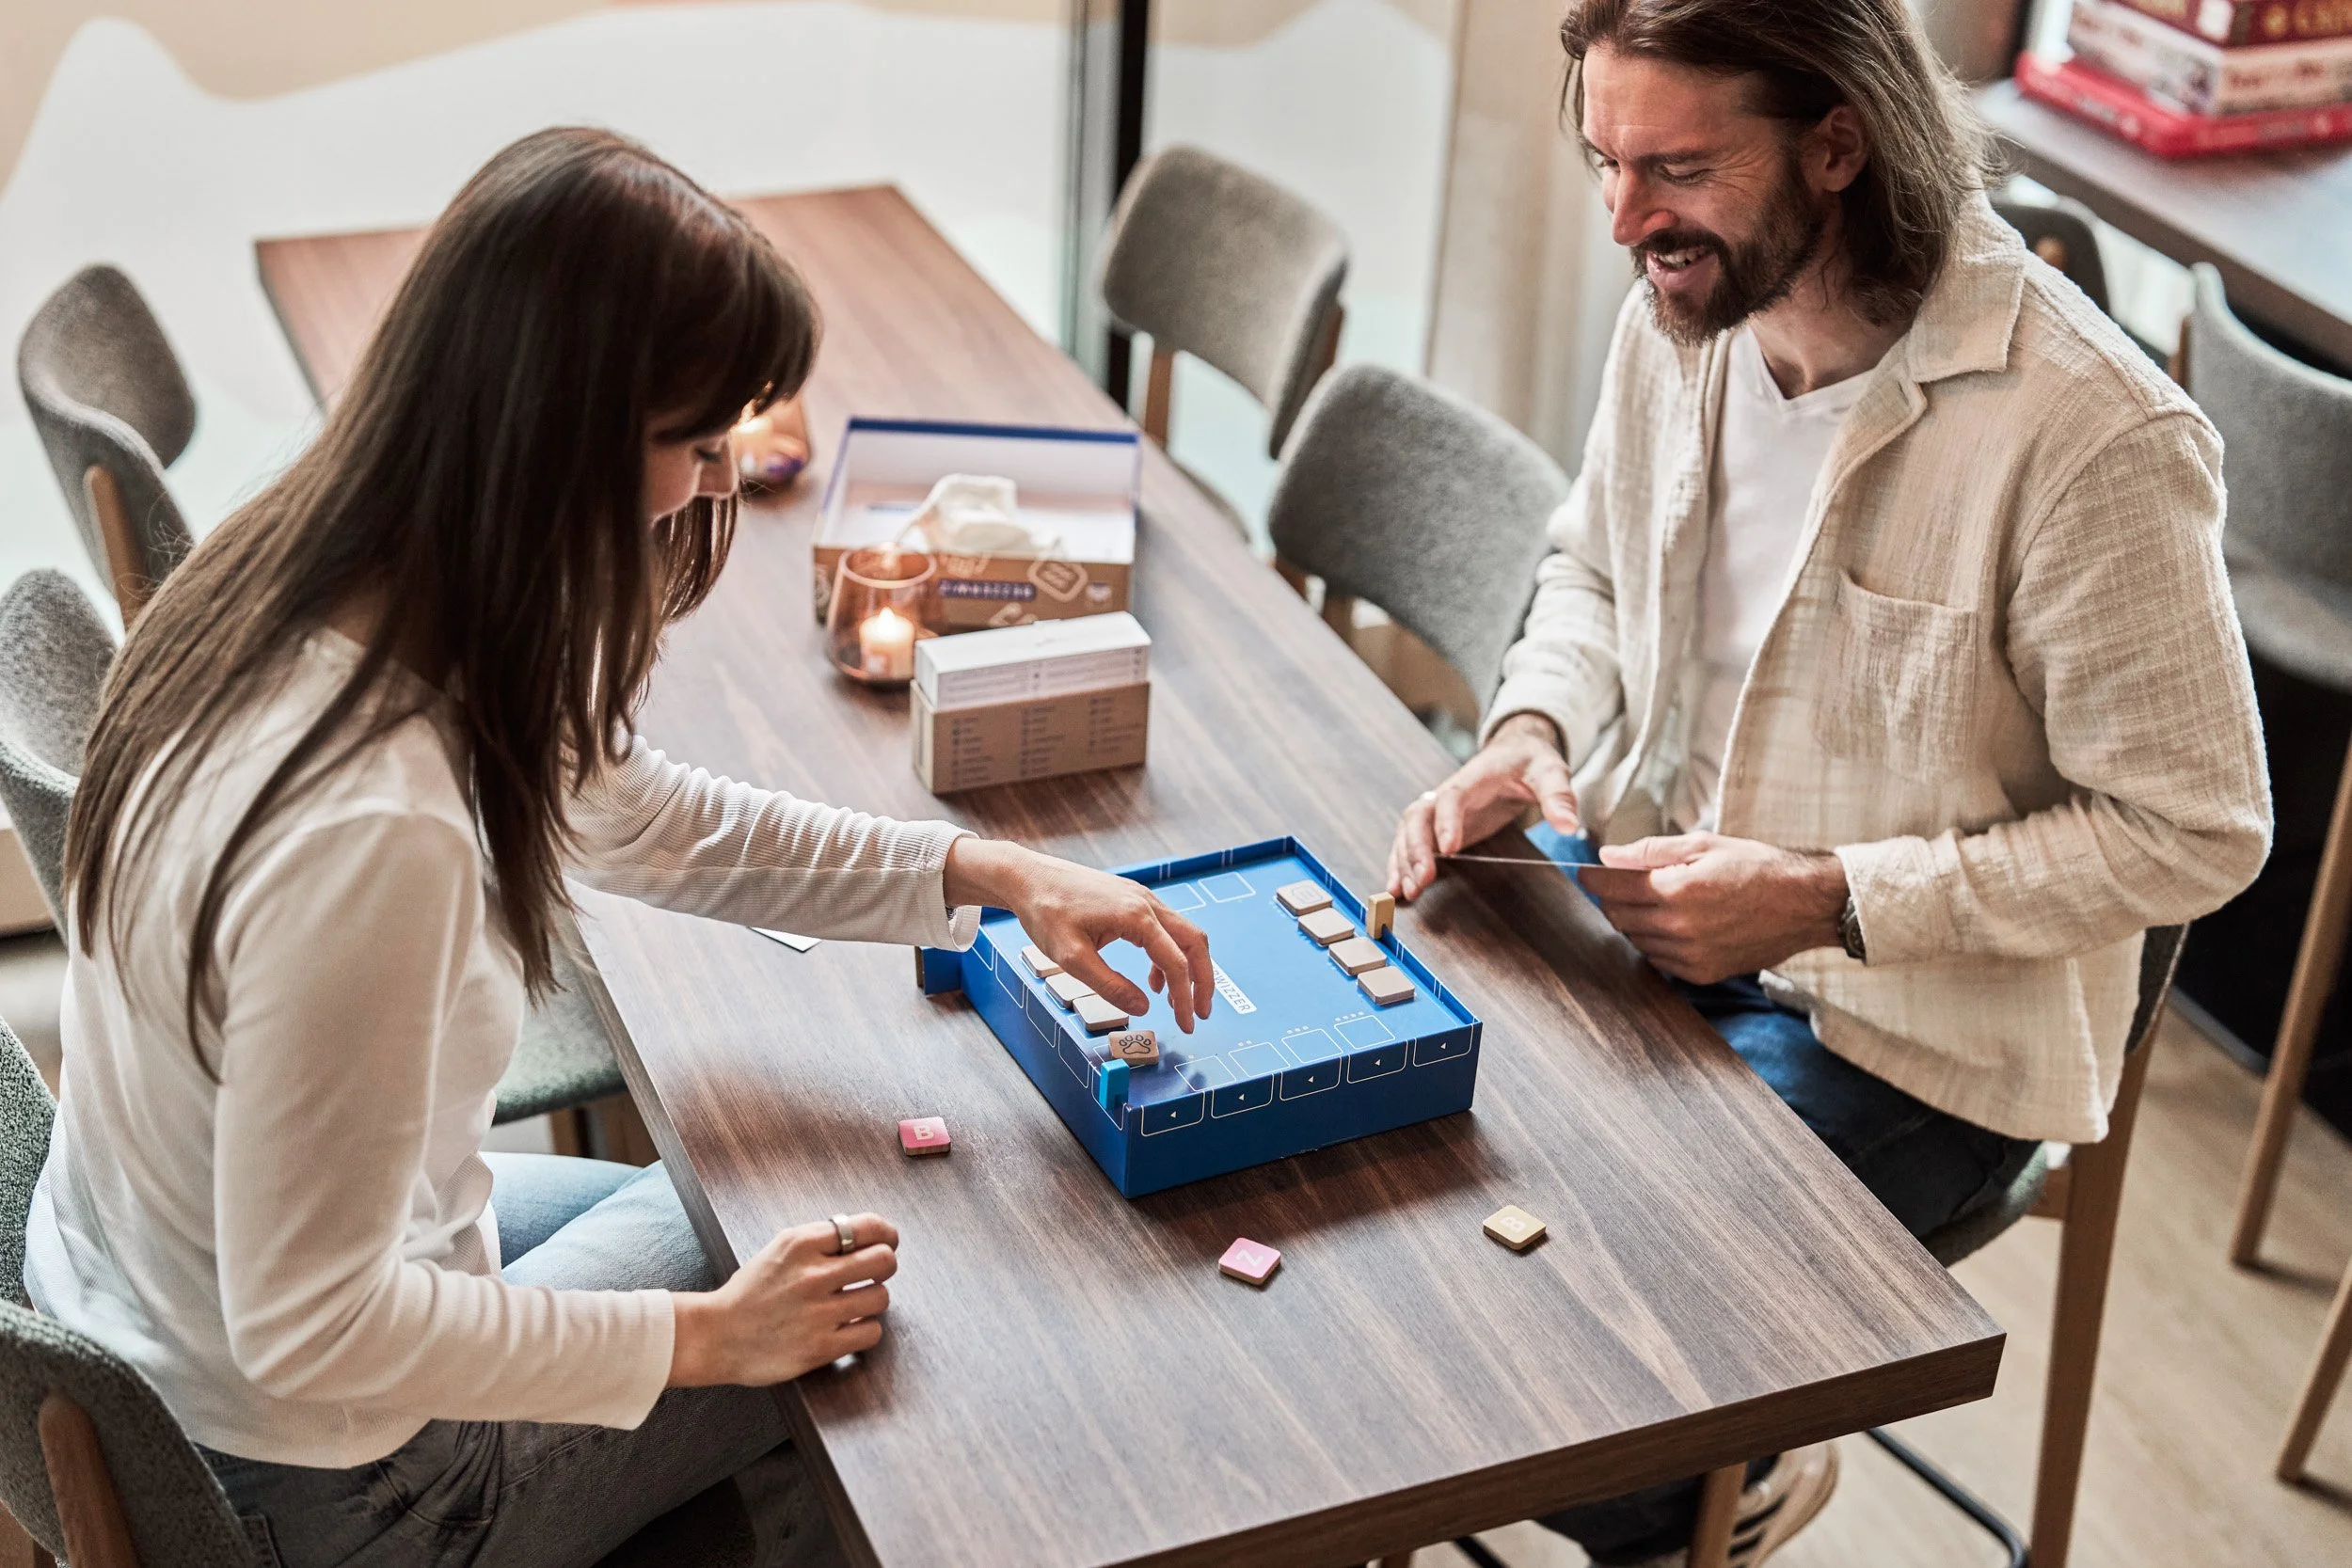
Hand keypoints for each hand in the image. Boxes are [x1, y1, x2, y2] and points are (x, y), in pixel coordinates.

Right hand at [669, 1213, 898, 1386]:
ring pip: (881, 1297)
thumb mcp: (779, 1249)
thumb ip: (820, 1239)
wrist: (716, 1335)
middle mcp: (812, 1275)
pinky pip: (871, 1333)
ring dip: (872, 1300)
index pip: (868, 1227)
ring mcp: (818, 1313)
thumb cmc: (750, 1292)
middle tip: (873, 1274)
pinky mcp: (821, 1347)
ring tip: (855, 1303)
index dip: (886, 1235)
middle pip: (884, 1260)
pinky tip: (849, 1327)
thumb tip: (868, 1234)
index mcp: (801, 1243)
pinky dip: (865, 1330)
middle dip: (884, 1266)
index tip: (887, 1242)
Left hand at [943, 838, 1214, 1031]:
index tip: (1187, 1025)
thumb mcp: (1072, 958)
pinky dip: (1168, 955)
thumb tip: (1143, 1007)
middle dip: (1202, 981)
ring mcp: (1141, 898)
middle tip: (1200, 1013)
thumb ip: (1110, 985)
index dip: (1186, 997)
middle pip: (1194, 942)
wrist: (1028, 877)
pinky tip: (1152, 979)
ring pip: (1183, 934)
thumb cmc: (1045, 912)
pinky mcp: (1132, 899)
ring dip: (1187, 968)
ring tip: (1176, 1002)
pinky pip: (1164, 929)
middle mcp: (1146, 903)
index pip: (1176, 962)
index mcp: (1136, 917)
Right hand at [1388, 713, 1580, 899]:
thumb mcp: (1550, 771)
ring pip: (1409, 831)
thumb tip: (1569, 825)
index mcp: (1474, 777)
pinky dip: (1401, 863)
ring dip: (1404, 861)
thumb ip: (1558, 796)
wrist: (1515, 751)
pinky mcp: (1439, 825)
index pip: (1452, 797)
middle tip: (1422, 880)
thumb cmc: (1530, 760)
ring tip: (1407, 891)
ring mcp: (1440, 810)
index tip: (1449, 849)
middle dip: (1415, 849)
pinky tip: (1397, 888)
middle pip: (1419, 816)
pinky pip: (1411, 842)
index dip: (1446, 821)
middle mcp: (1448, 792)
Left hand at [1575, 833, 1847, 983]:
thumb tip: (1607, 856)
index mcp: (1676, 889)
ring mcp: (1690, 955)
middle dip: (1614, 899)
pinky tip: (1677, 925)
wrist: (1804, 904)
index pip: (1612, 888)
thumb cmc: (1757, 866)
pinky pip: (1660, 960)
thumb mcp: (1703, 845)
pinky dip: (1658, 943)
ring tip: (1660, 902)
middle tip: (1625, 884)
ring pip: (1636, 940)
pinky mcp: (1702, 973)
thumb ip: (1650, 852)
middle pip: (1618, 917)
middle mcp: (1679, 927)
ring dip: (1636, 922)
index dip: (1593, 878)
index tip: (1587, 873)